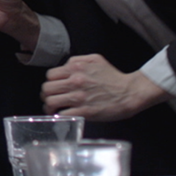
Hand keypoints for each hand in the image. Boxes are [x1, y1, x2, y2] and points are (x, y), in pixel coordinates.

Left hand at [43, 54, 168, 121]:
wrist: (129, 92)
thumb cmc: (113, 77)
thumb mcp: (96, 59)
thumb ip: (78, 60)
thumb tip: (65, 65)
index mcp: (76, 68)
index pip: (50, 75)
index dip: (50, 82)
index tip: (53, 88)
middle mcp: (75, 81)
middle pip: (47, 88)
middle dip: (46, 95)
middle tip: (50, 99)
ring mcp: (79, 97)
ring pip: (51, 102)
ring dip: (49, 107)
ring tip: (53, 109)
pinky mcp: (84, 111)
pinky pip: (62, 115)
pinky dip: (59, 116)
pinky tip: (62, 116)